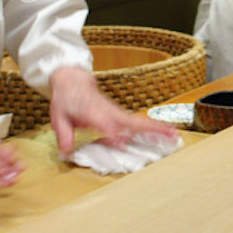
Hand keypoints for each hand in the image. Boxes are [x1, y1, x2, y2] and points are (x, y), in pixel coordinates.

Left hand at [47, 66, 175, 155]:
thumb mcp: (58, 117)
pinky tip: (166, 132)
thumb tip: (66, 152)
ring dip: (158, 128)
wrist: (73, 80)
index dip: (115, 134)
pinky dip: (153, 127)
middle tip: (168, 134)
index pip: (107, 125)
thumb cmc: (66, 99)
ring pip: (139, 121)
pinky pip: (138, 122)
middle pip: (132, 122)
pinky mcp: (120, 115)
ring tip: (175, 135)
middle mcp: (109, 112)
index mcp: (93, 112)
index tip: (124, 143)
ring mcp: (116, 113)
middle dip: (150, 128)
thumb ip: (64, 135)